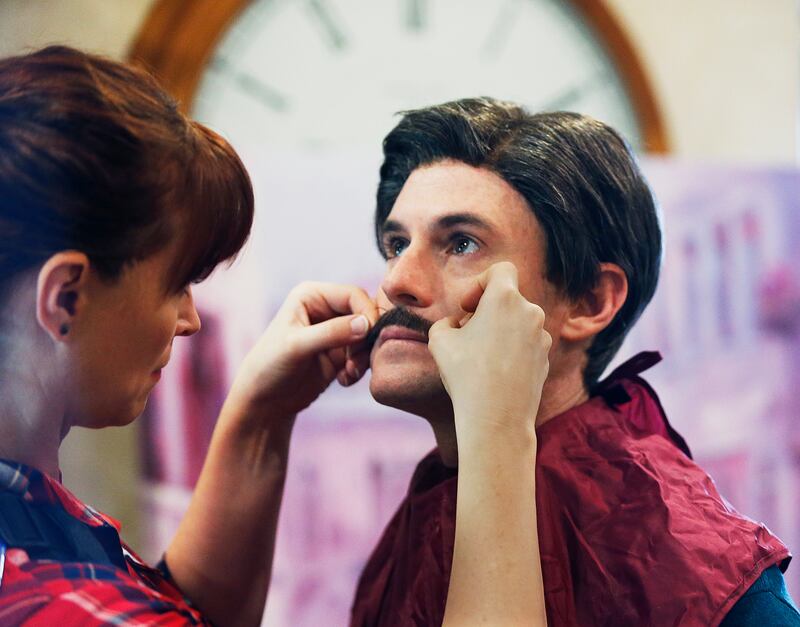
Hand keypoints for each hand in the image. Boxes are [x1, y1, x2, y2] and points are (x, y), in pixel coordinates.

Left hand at [226, 282, 378, 421]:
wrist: (264, 400)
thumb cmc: (270, 366)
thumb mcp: (297, 346)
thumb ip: (332, 333)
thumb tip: (366, 324)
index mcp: (312, 295)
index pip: (354, 295)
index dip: (366, 313)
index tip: (369, 337)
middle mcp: (326, 309)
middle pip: (366, 314)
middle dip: (367, 338)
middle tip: (358, 361)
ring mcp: (335, 332)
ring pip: (368, 336)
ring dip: (364, 356)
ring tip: (350, 373)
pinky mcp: (340, 354)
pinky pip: (364, 355)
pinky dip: (360, 368)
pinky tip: (344, 380)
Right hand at [427, 262, 550, 443]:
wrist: (497, 419)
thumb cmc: (466, 375)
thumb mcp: (439, 341)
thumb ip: (446, 323)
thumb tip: (456, 325)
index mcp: (506, 299)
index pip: (501, 269)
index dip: (480, 283)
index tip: (467, 308)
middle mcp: (530, 312)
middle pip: (507, 298)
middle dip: (486, 311)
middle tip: (467, 334)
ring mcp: (541, 337)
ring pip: (517, 322)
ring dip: (499, 330)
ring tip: (479, 356)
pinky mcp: (545, 359)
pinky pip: (525, 343)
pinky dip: (511, 350)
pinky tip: (494, 373)